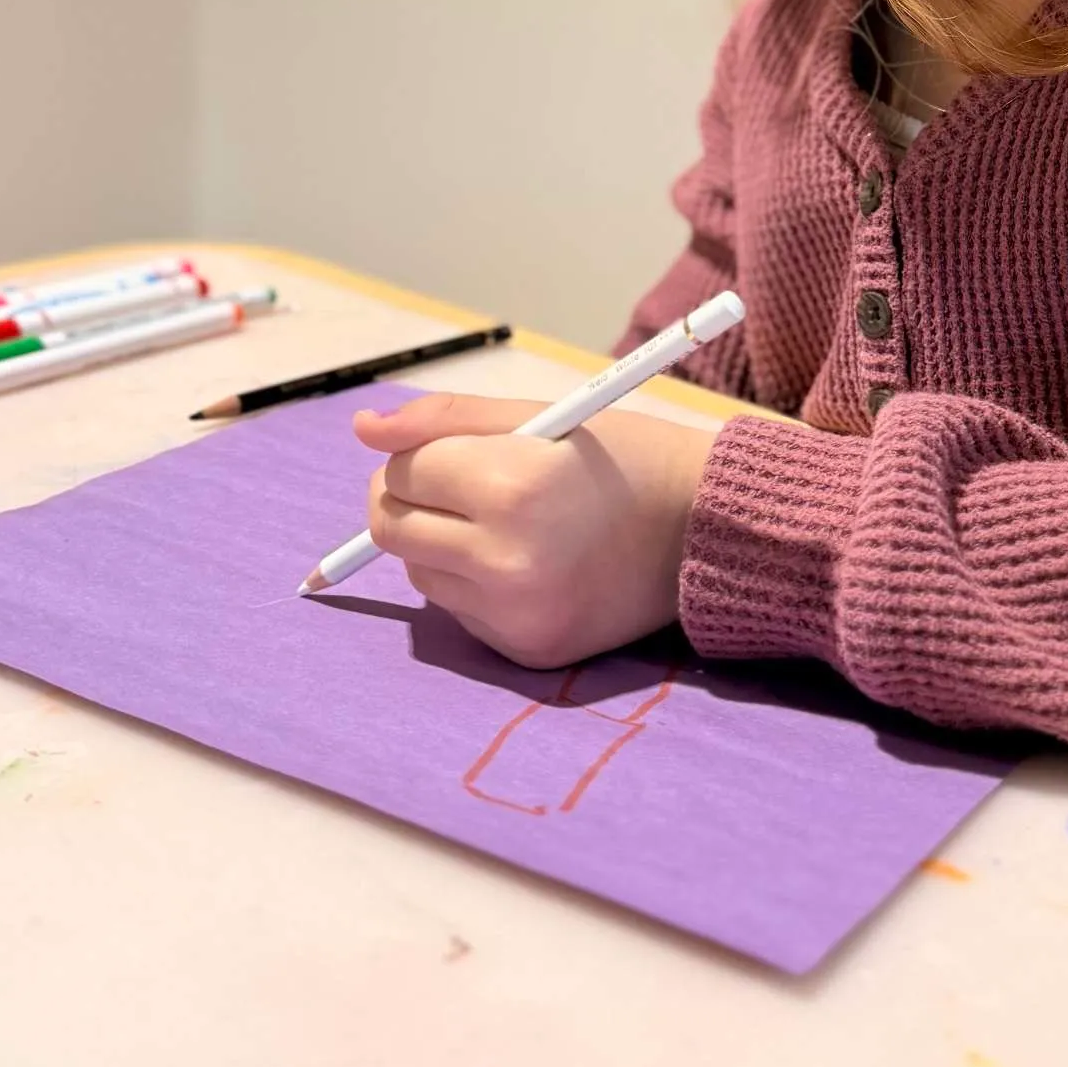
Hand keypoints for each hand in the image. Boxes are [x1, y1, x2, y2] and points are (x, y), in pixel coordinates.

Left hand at [351, 394, 719, 666]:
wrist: (704, 532)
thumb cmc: (624, 460)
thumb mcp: (543, 415)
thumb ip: (446, 420)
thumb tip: (363, 430)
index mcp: (510, 487)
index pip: (401, 473)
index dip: (418, 456)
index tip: (453, 453)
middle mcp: (505, 560)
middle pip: (392, 530)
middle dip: (408, 501)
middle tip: (456, 487)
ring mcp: (516, 615)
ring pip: (420, 574)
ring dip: (440, 545)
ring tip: (504, 524)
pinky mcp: (527, 651)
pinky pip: (461, 612)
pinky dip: (474, 585)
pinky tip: (527, 563)